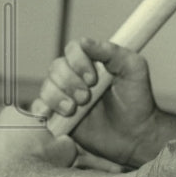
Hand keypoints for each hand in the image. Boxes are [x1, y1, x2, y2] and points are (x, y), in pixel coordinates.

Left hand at [0, 105, 76, 176]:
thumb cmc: (47, 166)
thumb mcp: (66, 147)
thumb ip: (60, 140)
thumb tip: (60, 142)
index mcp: (13, 116)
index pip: (20, 120)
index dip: (30, 134)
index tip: (37, 148)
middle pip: (0, 137)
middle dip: (9, 148)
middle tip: (24, 165)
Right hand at [34, 37, 161, 168]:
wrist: (135, 135)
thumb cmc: (137, 100)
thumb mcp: (133, 69)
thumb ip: (111, 52)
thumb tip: (84, 41)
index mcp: (93, 62)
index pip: (73, 49)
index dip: (78, 62)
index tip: (93, 78)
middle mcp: (76, 76)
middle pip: (56, 67)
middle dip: (70, 83)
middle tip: (86, 98)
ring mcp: (65, 96)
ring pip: (46, 87)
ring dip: (58, 97)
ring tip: (74, 110)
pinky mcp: (58, 116)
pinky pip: (39, 108)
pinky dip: (43, 110)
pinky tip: (59, 116)